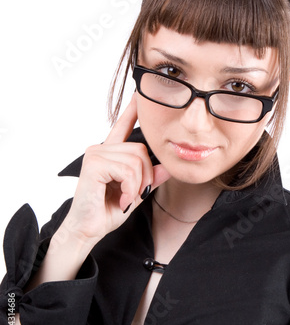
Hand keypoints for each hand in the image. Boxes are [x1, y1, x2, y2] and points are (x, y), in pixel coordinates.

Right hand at [61, 94, 170, 243]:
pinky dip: (131, 188)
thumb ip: (150, 179)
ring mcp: (96, 153)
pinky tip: (123, 198)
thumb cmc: (106, 211)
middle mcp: (101, 148)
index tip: (139, 95)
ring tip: (127, 198)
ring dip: (138, 184)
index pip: (123, 126)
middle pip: (141, 149)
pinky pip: (127, 170)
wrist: (87, 229)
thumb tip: (167, 167)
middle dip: (146, 175)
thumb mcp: (135, 193)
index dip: (132, 111)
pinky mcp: (94, 163)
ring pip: (136, 160)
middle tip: (136, 194)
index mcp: (110, 153)